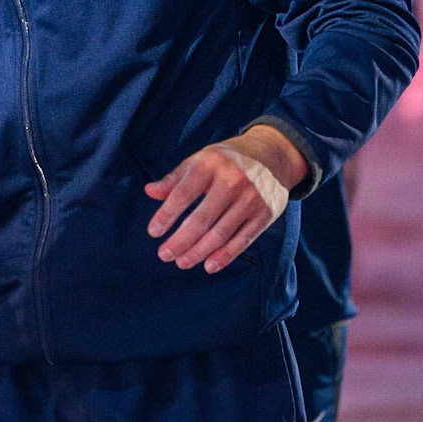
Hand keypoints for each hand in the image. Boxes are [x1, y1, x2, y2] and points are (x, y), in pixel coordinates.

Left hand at [144, 125, 307, 274]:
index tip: (153, 232)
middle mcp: (232, 181)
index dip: (167, 215)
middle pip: (202, 218)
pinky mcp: (265, 214)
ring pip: (221, 233)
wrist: (273, 156)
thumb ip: (175, 178)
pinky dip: (225, 255)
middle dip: (181, 240)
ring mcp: (250, 199)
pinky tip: (209, 265)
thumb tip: (149, 192)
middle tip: (165, 255)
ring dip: (199, 252)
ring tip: (182, 262)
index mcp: (211, 164)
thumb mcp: (200, 160)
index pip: (183, 194)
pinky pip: (242, 240)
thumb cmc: (227, 160)